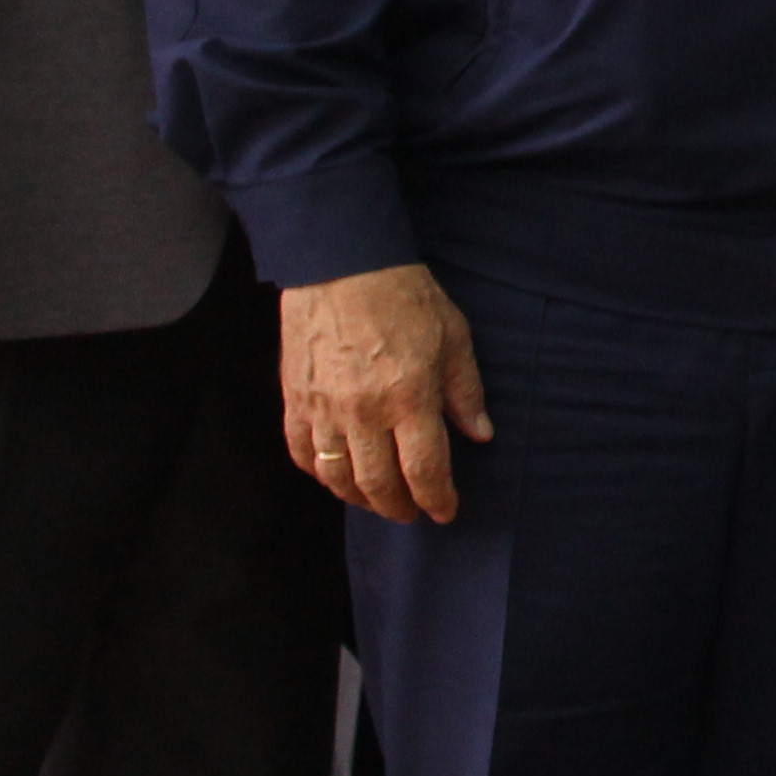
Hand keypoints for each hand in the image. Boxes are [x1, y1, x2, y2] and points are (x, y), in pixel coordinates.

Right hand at [282, 263, 492, 524]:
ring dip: (359, 497)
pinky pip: (301, 453)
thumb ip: (466, 392)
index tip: (445, 512)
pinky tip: (336, 475)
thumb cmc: (405, 296)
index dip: (437, 499)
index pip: (425, 470)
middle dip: (399, 507)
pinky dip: (319, 473)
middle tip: (411, 512)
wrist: (341, 263)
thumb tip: (480, 434)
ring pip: (336, 477)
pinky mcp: (294, 399)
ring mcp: (324, 408)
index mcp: (409, 397)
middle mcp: (363, 412)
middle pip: (378, 484)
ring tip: (377, 500)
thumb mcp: (454, 337)